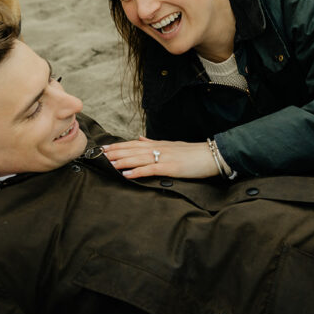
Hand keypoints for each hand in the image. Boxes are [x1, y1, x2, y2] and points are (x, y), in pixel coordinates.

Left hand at [102, 137, 217, 178]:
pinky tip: (127, 175)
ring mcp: (165, 157)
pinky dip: (137, 171)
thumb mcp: (172, 146)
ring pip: (139, 158)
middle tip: (101, 154)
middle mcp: (160, 148)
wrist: (212, 155)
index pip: (135, 144)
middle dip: (116, 152)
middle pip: (133, 150)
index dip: (119, 146)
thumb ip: (154, 143)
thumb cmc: (193, 153)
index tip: (106, 148)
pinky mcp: (171, 167)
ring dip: (123, 161)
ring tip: (109, 164)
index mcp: (159, 144)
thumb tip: (139, 138)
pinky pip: (151, 169)